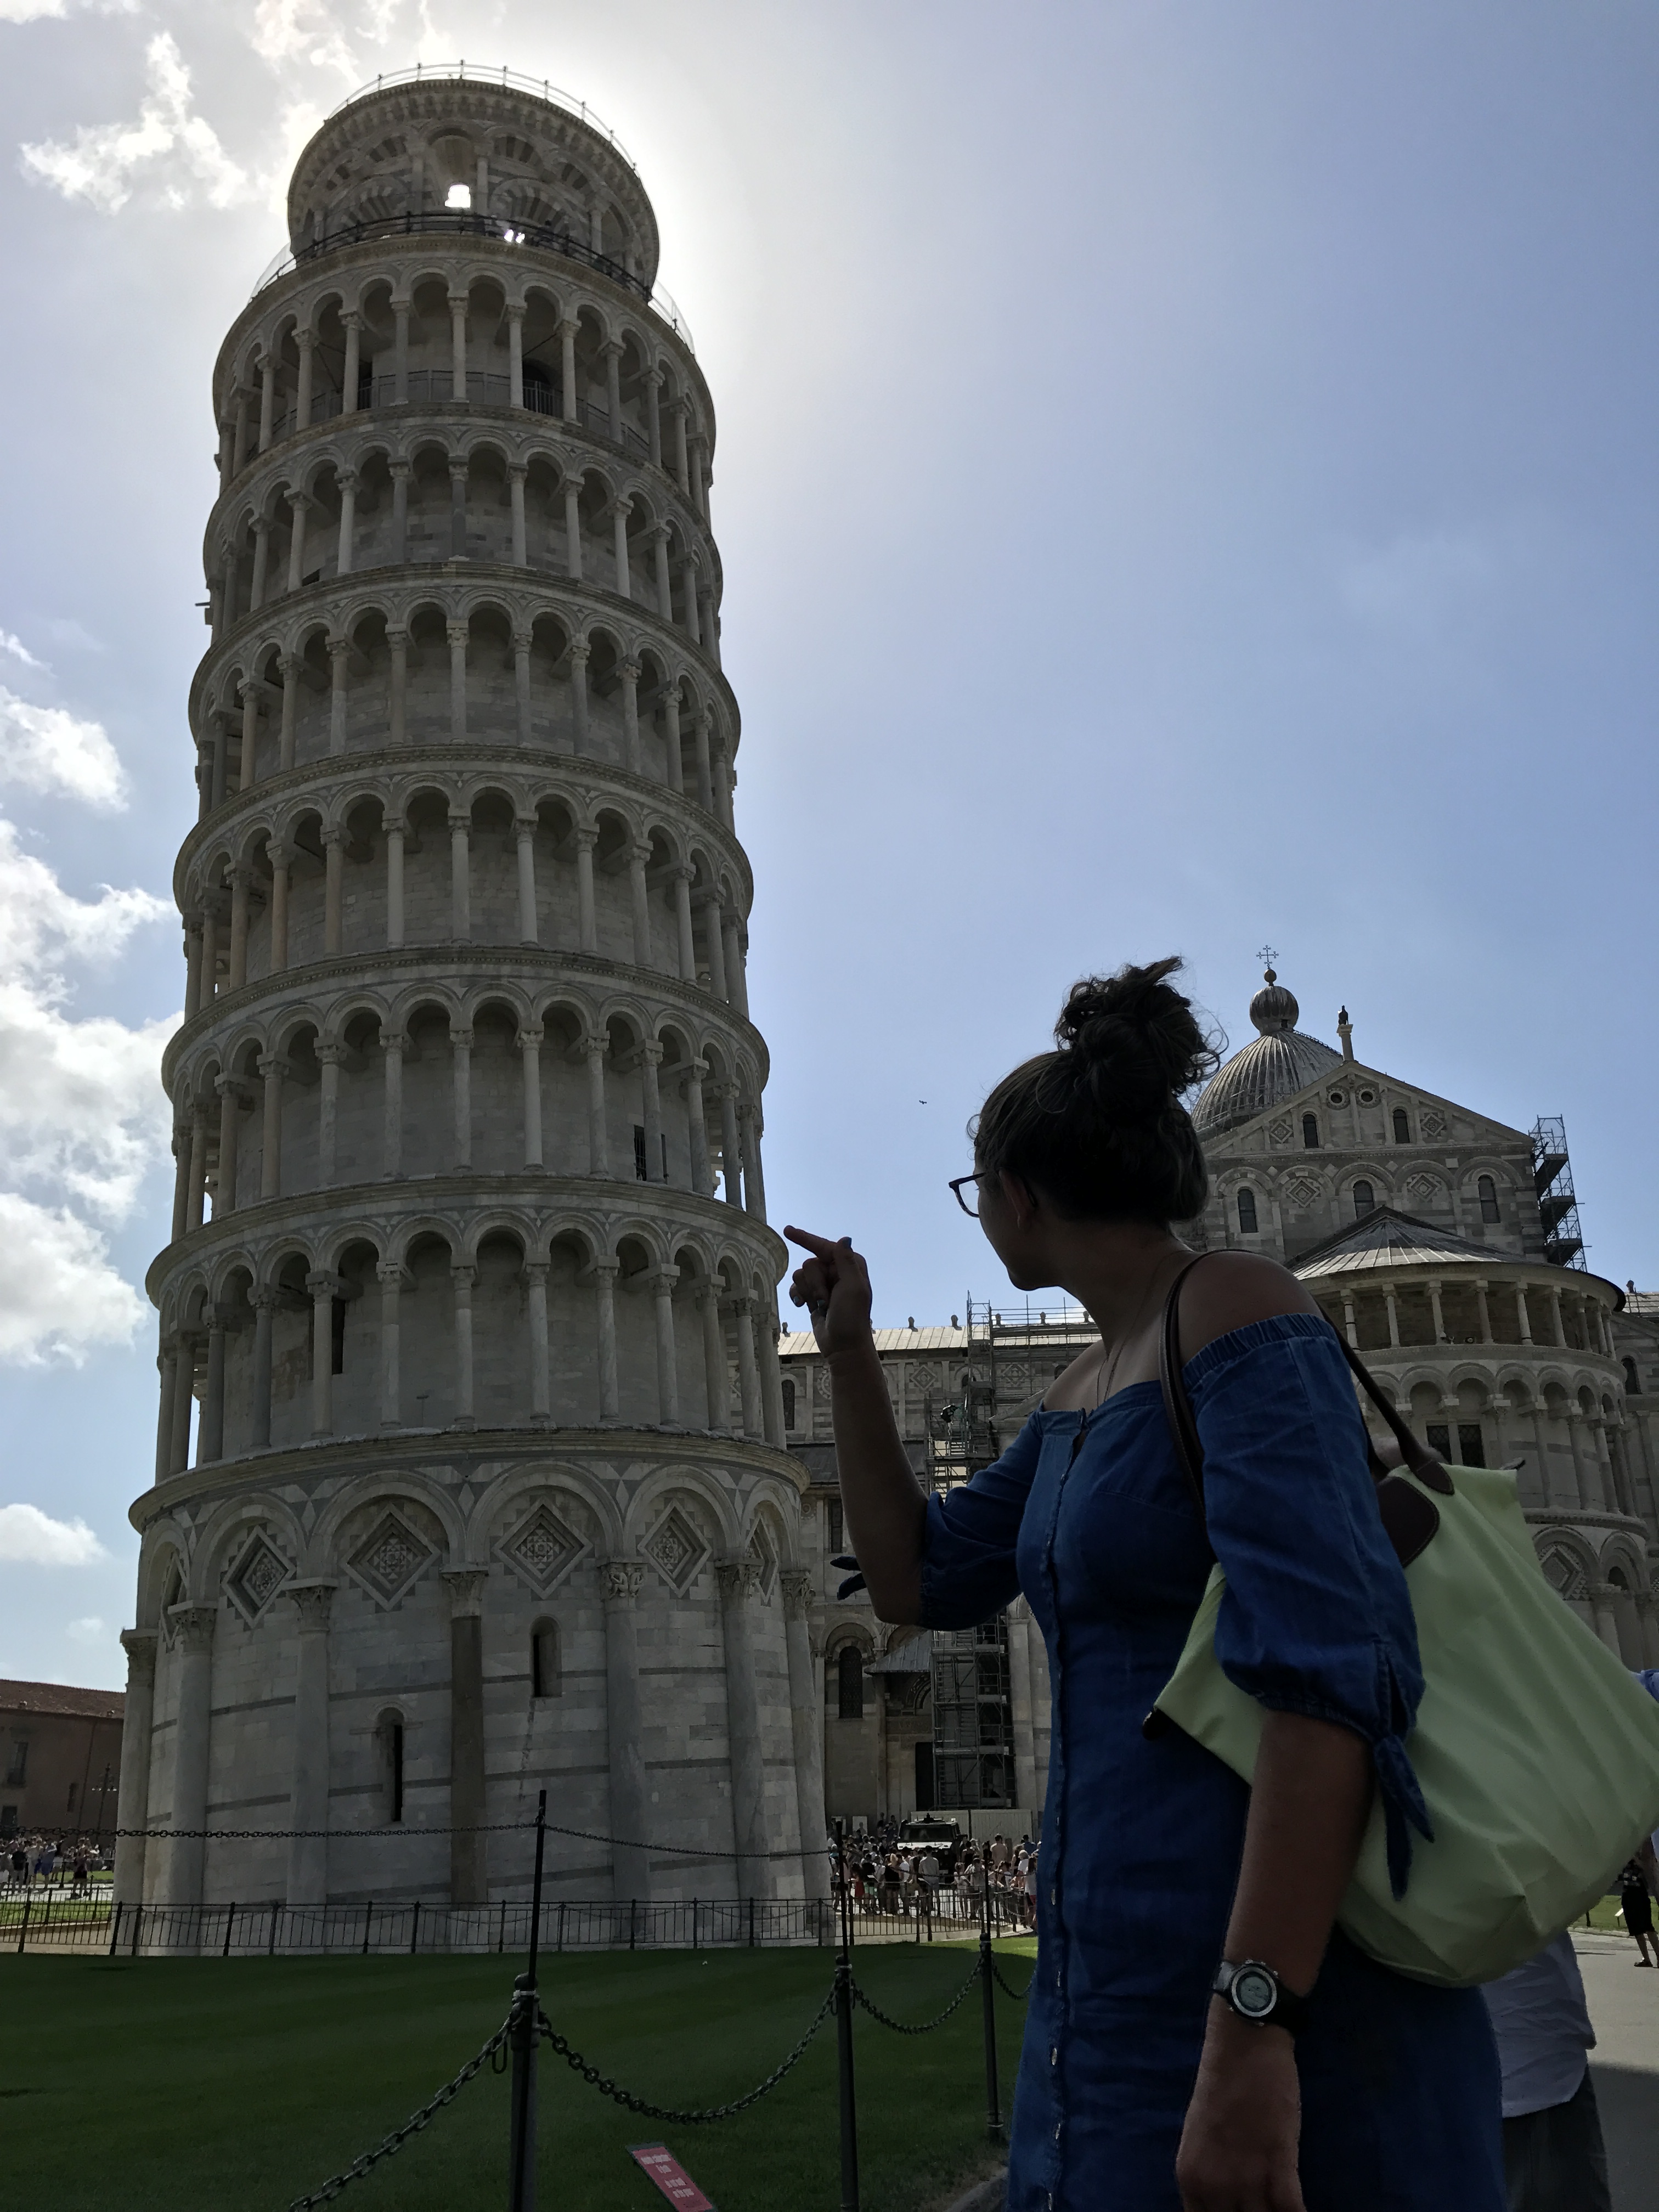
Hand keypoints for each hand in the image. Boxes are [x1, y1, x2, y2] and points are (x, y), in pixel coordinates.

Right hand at [784, 1227, 874, 1359]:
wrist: (843, 1346)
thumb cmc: (852, 1318)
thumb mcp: (853, 1288)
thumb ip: (846, 1262)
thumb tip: (845, 1238)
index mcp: (851, 1266)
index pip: (825, 1247)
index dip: (805, 1238)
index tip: (787, 1231)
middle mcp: (837, 1271)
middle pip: (810, 1264)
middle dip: (814, 1283)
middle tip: (826, 1300)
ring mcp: (825, 1284)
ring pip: (801, 1275)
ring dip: (808, 1292)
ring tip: (821, 1306)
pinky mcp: (814, 1296)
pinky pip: (796, 1286)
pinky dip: (798, 1296)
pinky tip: (804, 1306)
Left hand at [1175, 2006, 1303, 2211]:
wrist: (1243, 2044)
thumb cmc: (1222, 2085)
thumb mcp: (1201, 2139)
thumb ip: (1211, 2178)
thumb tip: (1224, 2207)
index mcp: (1191, 2178)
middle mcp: (1213, 2186)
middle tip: (1265, 2211)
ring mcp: (1246, 2177)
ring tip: (1284, 2211)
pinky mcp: (1279, 2164)